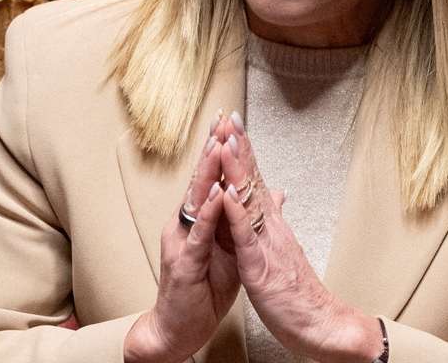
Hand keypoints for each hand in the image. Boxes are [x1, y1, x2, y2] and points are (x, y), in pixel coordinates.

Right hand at [125, 120, 240, 362]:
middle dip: (213, 150)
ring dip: (208, 173)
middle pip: (201, 180)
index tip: (232, 123)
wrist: (181, 326)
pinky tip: (216, 195)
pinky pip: (198, 234)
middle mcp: (186, 224)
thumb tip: (266, 196)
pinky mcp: (185, 262)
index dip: (222, 150)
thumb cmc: (203, 287)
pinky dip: (208, 213)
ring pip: (196, 200)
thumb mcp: (231, 249)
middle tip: (223, 121)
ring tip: (219, 146)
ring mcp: (183, 241)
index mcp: (199, 219)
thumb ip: (242, 220)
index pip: (212, 178)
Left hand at [219, 112, 382, 362]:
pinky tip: (227, 192)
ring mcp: (267, 243)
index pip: (255, 180)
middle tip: (230, 117)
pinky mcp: (261, 265)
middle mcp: (272, 227)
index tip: (233, 124)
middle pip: (254, 180)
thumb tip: (278, 195)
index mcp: (272, 225)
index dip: (243, 152)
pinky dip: (236, 212)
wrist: (321, 324)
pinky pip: (247, 235)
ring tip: (227, 140)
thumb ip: (277, 221)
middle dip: (240, 148)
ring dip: (237, 169)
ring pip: (249, 199)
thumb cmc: (299, 293)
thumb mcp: (284, 251)